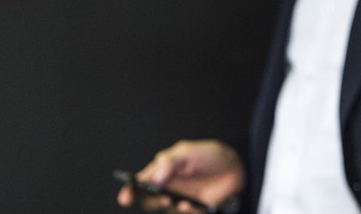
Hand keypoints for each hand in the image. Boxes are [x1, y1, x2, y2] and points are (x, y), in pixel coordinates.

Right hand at [117, 139, 244, 212]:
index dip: (130, 191)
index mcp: (162, 170)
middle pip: (150, 201)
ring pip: (168, 210)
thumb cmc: (209, 156)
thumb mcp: (188, 153)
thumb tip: (154, 178)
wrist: (235, 166)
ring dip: (173, 208)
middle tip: (164, 198)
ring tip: (184, 203)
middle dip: (154, 202)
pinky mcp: (193, 209)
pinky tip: (194, 205)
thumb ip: (169, 163)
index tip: (126, 198)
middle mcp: (168, 187)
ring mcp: (180, 199)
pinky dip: (189, 211)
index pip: (141, 182)